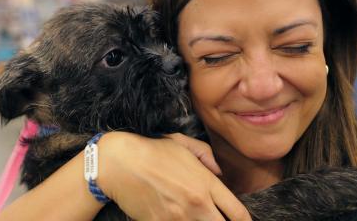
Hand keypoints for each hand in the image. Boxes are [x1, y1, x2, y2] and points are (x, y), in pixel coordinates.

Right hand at [97, 132, 251, 220]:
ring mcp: (178, 218)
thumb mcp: (182, 143)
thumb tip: (219, 172)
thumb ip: (206, 155)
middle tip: (218, 220)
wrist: (119, 162)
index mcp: (205, 183)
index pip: (238, 213)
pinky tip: (179, 219)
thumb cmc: (151, 149)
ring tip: (197, 218)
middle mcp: (197, 204)